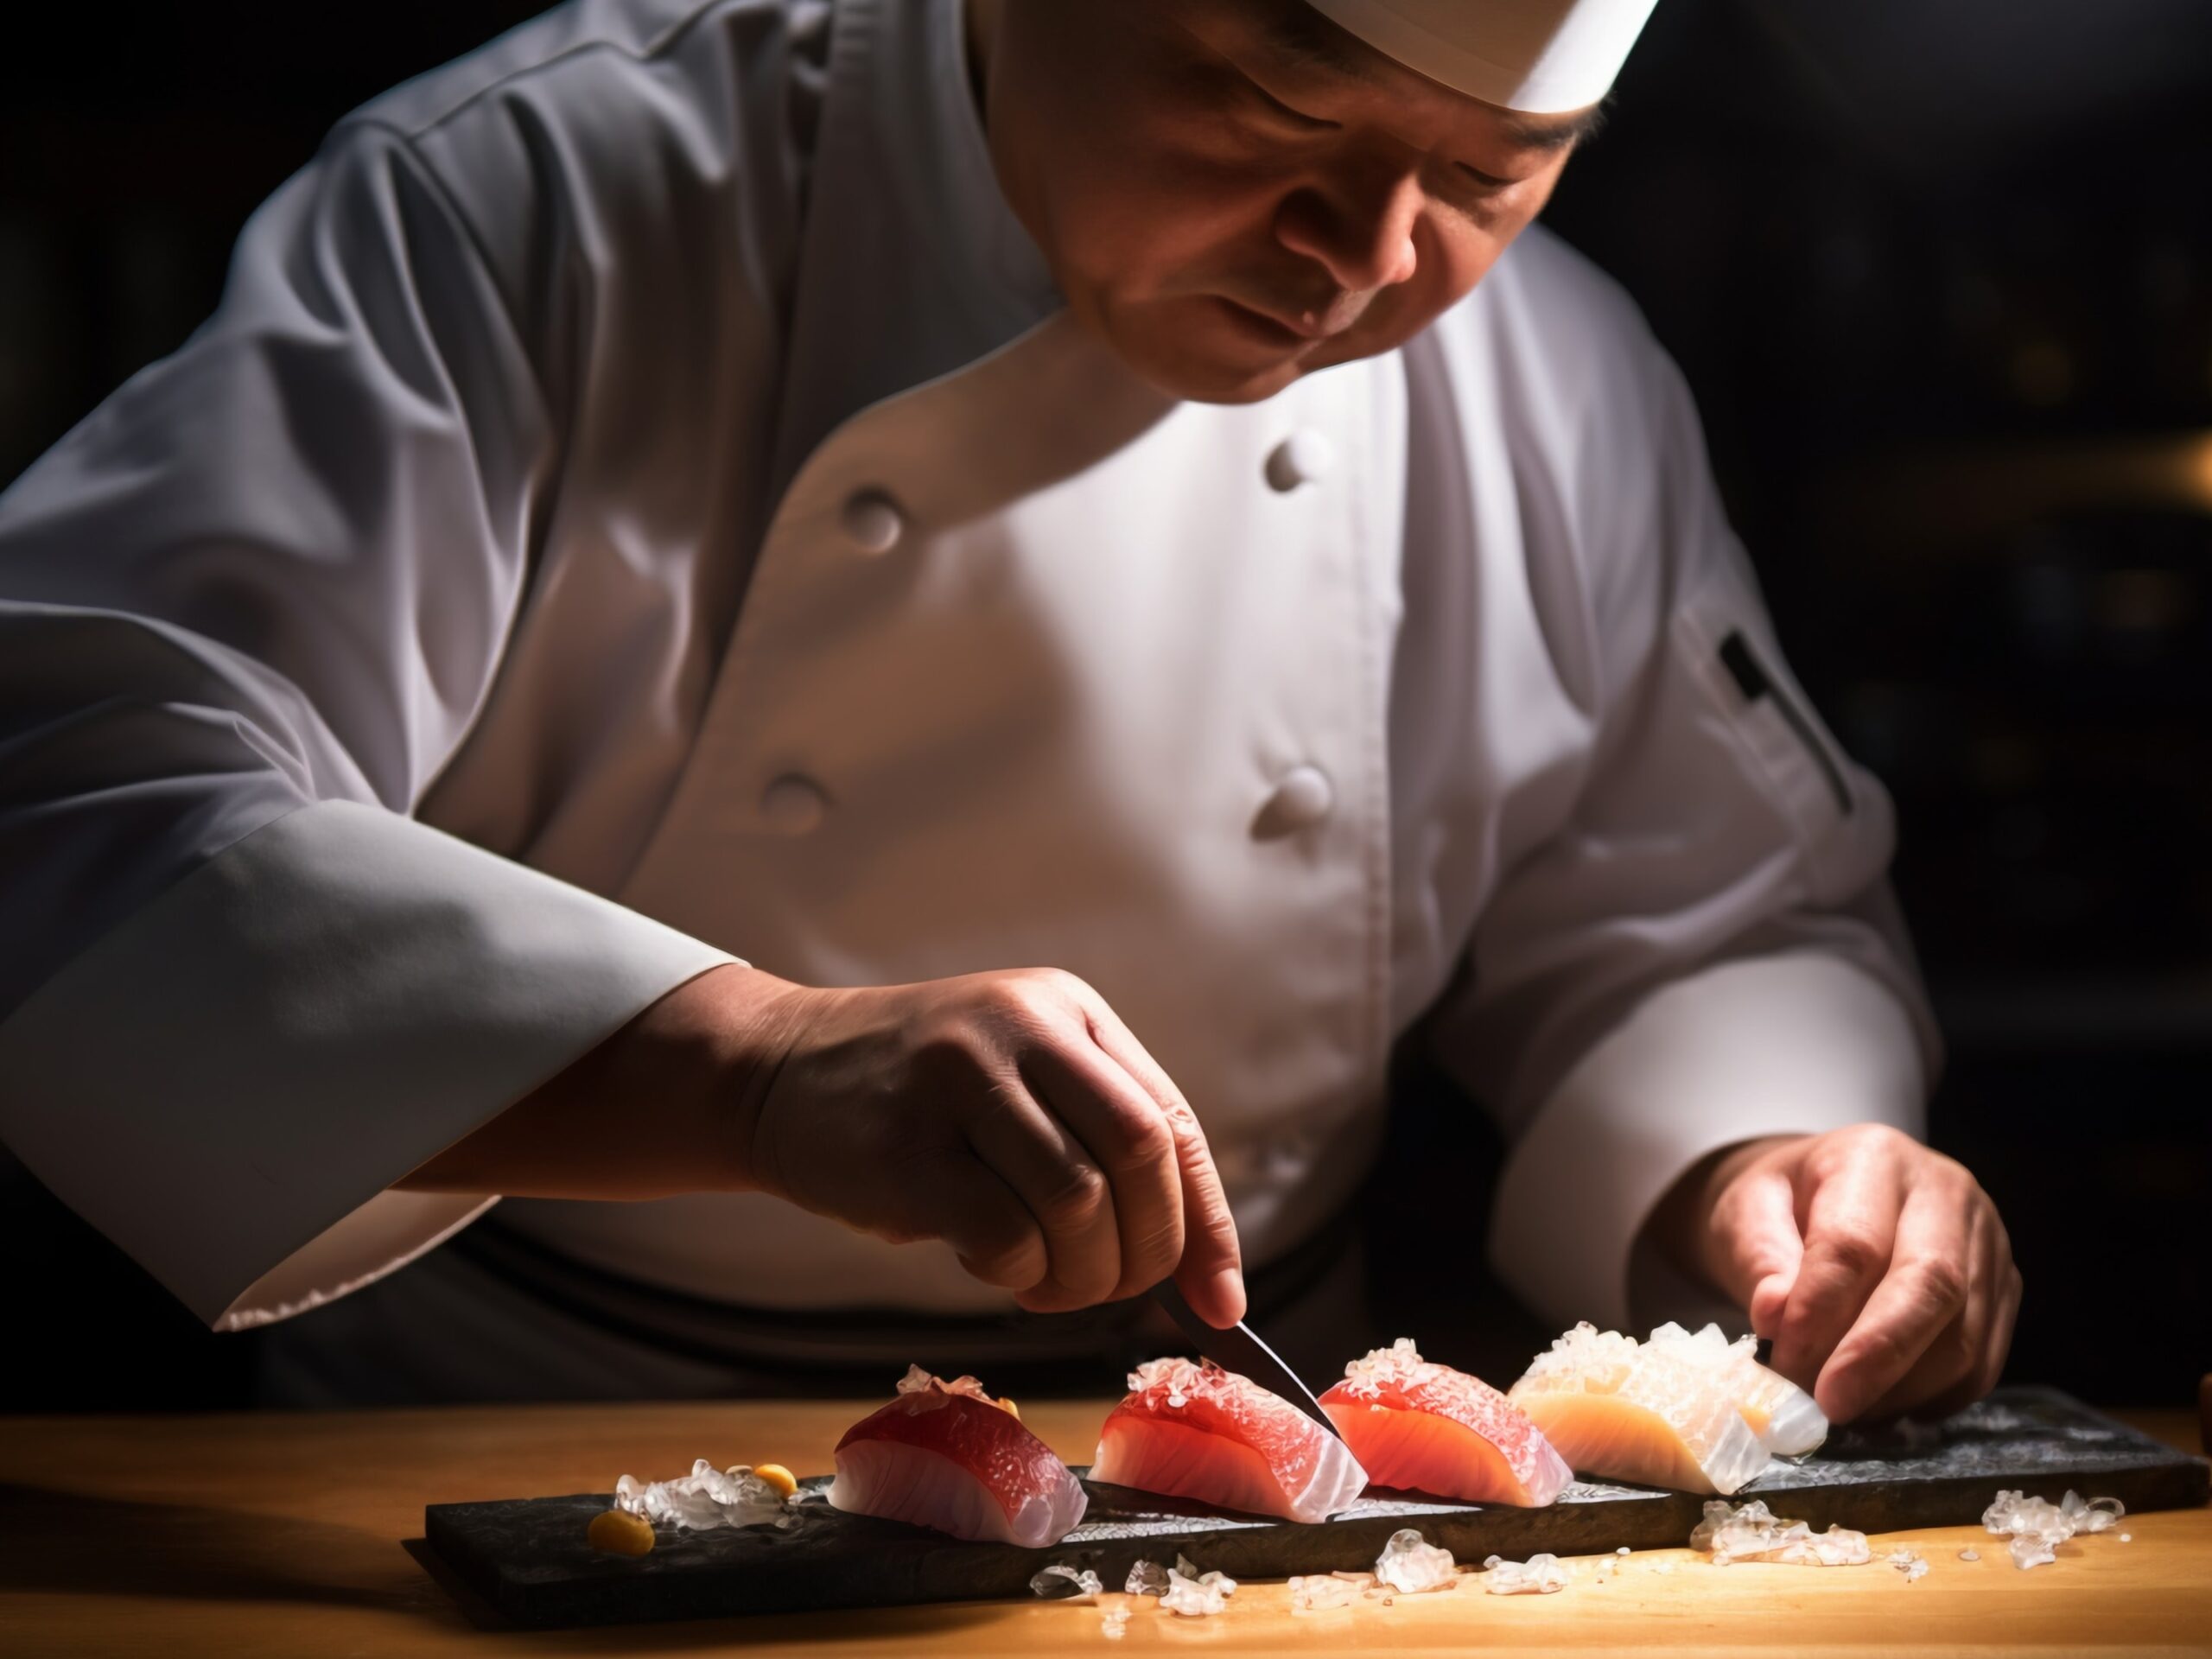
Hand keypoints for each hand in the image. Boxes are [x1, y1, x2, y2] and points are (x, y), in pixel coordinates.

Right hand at [733, 966, 1245, 1324]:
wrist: (777, 1071)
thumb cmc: (921, 1105)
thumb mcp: (1020, 1085)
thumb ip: (1105, 1151)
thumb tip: (1210, 1284)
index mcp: (1068, 1011)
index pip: (1172, 1124)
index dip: (1210, 1225)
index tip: (1223, 1303)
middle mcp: (1022, 1027)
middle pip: (1139, 1153)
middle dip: (1145, 1251)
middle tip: (1112, 1292)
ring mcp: (960, 1078)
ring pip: (1077, 1199)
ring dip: (1079, 1274)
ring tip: (1045, 1284)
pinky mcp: (906, 1144)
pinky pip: (1002, 1233)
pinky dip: (1015, 1273)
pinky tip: (993, 1267)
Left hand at [1653, 1125, 2021, 1422]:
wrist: (1820, 1197)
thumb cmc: (1779, 1205)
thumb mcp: (1746, 1213)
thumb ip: (1758, 1260)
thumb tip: (1773, 1316)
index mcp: (1873, 1157)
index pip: (1855, 1242)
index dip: (1820, 1312)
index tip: (1784, 1364)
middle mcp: (1946, 1192)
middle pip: (1932, 1284)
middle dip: (1877, 1357)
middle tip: (1828, 1407)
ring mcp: (1986, 1243)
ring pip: (1964, 1334)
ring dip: (1900, 1387)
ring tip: (1840, 1408)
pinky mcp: (2003, 1291)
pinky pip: (1981, 1364)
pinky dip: (1930, 1398)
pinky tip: (1879, 1404)